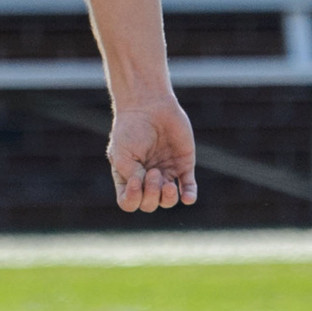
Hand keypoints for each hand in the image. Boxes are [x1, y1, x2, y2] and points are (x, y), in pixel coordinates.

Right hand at [108, 95, 195, 211]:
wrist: (150, 106)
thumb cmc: (130, 128)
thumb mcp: (122, 152)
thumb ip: (131, 174)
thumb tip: (145, 190)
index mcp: (127, 176)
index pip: (129, 202)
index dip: (132, 199)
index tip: (135, 181)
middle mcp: (145, 179)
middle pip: (149, 204)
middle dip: (151, 194)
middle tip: (153, 172)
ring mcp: (165, 173)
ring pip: (168, 200)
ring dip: (167, 197)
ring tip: (167, 184)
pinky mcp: (183, 166)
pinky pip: (188, 189)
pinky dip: (189, 196)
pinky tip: (187, 196)